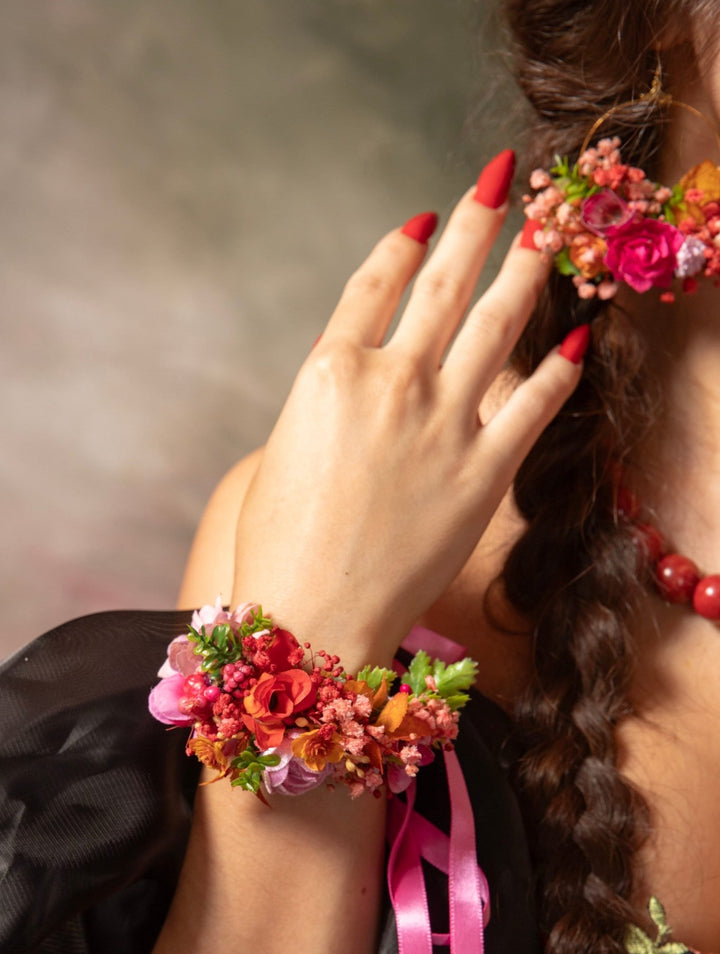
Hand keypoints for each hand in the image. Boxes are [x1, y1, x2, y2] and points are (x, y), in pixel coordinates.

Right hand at [231, 152, 584, 669]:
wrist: (314, 615)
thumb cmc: (279, 545)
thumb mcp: (284, 452)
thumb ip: (328, 404)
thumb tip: (361, 382)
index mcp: (329, 372)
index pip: (375, 284)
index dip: (403, 245)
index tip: (427, 217)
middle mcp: (391, 383)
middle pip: (443, 285)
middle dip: (477, 224)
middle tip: (501, 183)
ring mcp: (443, 426)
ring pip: (496, 326)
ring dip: (525, 272)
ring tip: (546, 235)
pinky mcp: (485, 474)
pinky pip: (533, 406)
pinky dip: (560, 369)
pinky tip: (579, 339)